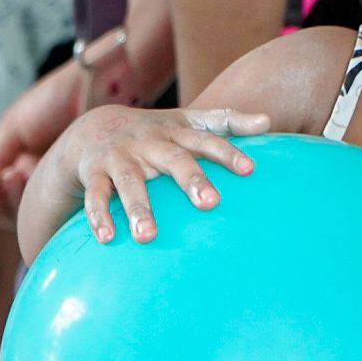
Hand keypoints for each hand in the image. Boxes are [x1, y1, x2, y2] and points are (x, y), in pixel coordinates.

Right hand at [0, 61, 87, 222]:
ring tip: (11, 174)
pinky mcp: (80, 188)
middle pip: (13, 207)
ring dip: (10, 199)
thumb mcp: (16, 125)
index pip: (0, 192)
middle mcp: (42, 175)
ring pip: (30, 211)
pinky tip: (23, 177)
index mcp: (25, 160)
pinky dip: (32, 201)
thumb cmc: (53, 101)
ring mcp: (60, 183)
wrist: (92, 87)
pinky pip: (53, 209)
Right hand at [51, 105, 269, 244]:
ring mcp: (120, 157)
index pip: (207, 140)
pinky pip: (95, 195)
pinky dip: (99, 216)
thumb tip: (268, 122)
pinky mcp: (93, 173)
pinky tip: (107, 238)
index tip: (251, 169)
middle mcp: (149, 143)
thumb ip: (228, 122)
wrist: (94, 128)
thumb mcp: (190, 122)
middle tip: (211, 203)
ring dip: (138, 208)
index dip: (228, 153)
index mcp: (176, 133)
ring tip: (148, 236)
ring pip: (130, 181)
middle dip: (191, 180)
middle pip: (173, 160)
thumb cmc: (156, 133)